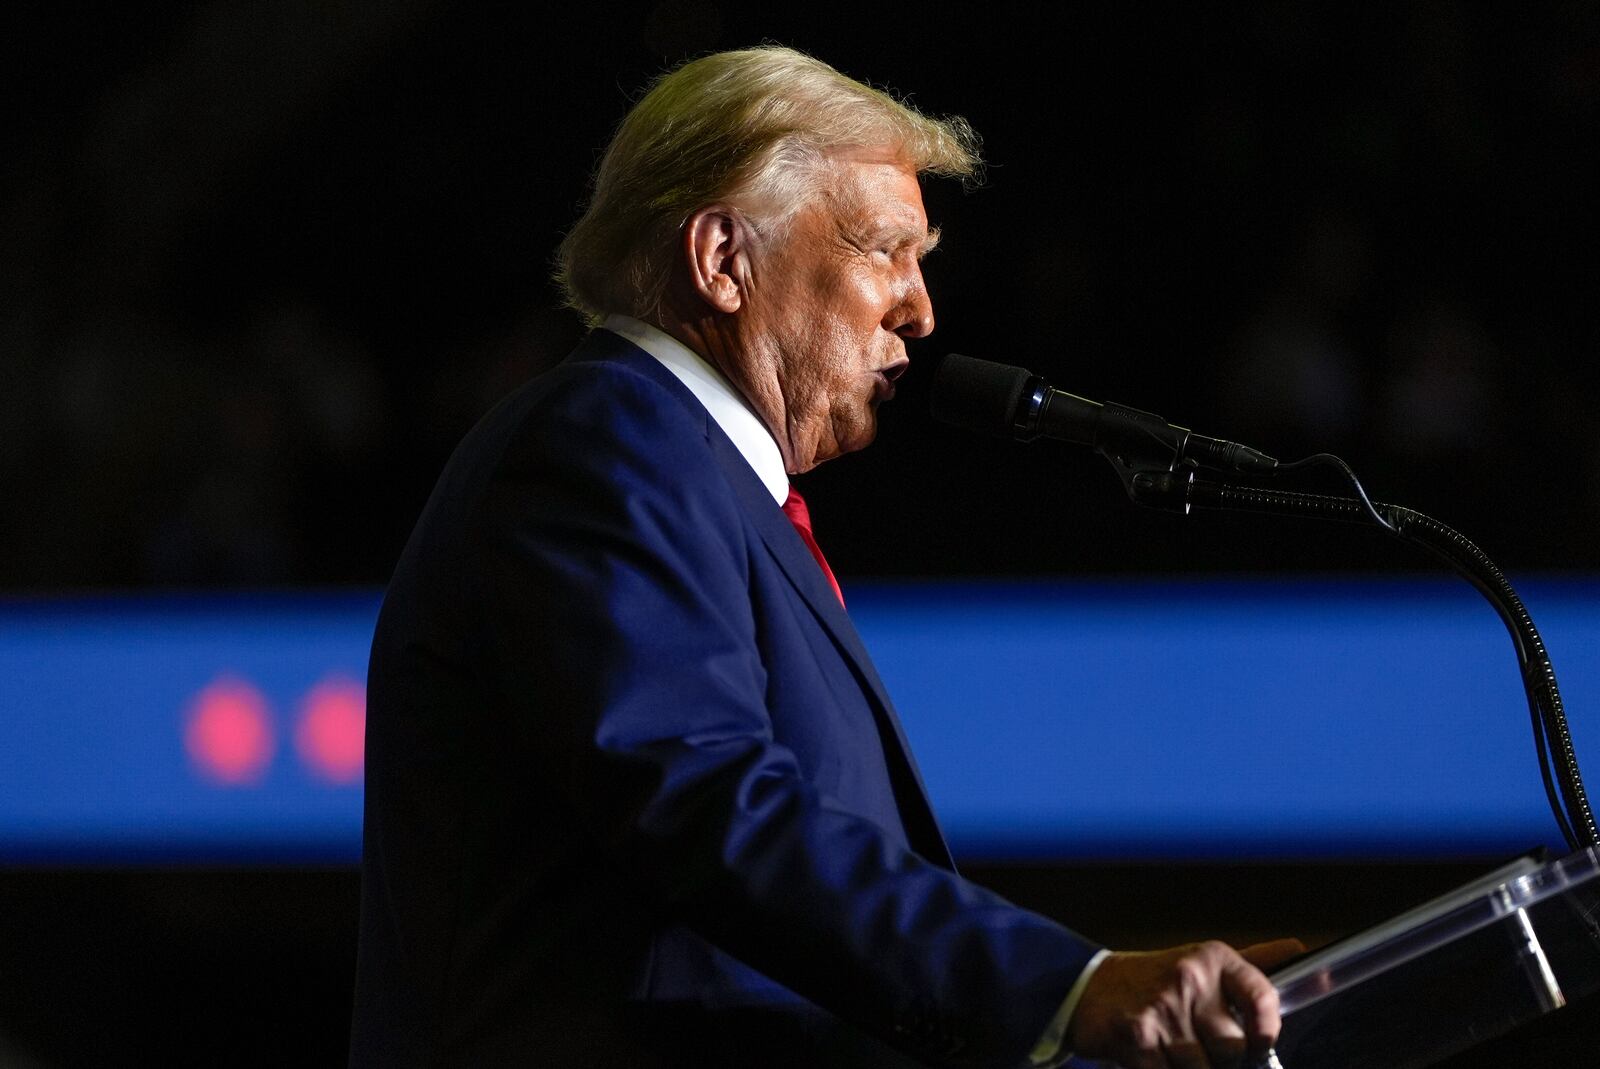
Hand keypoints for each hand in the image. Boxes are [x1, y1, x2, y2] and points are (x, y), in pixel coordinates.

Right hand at [1065, 938, 1305, 1067]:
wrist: (1087, 987)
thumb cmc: (1153, 980)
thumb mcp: (1202, 964)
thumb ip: (1254, 964)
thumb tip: (1300, 950)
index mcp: (1211, 959)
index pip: (1261, 995)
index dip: (1268, 1030)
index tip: (1261, 1045)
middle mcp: (1188, 978)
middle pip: (1233, 1049)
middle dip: (1222, 1061)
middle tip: (1202, 1051)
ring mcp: (1162, 1009)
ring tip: (1176, 1054)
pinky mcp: (1137, 1038)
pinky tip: (1156, 1060)